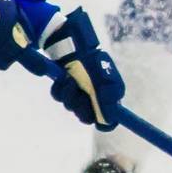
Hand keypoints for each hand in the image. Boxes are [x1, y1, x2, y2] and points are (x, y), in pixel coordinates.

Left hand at [41, 8, 126, 130]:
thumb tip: (111, 115)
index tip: (99, 119)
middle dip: (82, 106)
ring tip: (73, 79)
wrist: (78, 49)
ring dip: (70, 94)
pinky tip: (64, 79)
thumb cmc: (97, 64)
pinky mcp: (62, 91)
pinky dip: (60, 88)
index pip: (107, 122)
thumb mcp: (110, 79)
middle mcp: (91, 102)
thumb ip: (113, 95)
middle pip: (86, 118)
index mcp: (105, 101)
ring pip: (70, 107)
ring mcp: (76, 97)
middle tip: (82, 93)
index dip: (104, 122)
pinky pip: (58, 97)